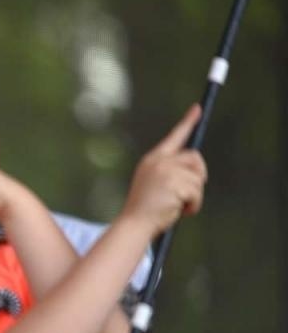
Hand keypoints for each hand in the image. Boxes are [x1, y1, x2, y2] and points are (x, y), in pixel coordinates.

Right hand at [121, 105, 205, 234]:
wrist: (133, 224)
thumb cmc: (145, 211)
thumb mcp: (157, 185)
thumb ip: (172, 173)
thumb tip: (196, 171)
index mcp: (153, 159)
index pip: (175, 137)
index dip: (188, 122)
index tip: (198, 109)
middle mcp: (159, 161)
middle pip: (195, 158)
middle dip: (198, 175)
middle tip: (190, 194)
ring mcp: (166, 171)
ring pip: (198, 177)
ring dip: (195, 195)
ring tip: (178, 206)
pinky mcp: (174, 182)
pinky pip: (197, 191)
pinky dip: (194, 204)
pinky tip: (180, 211)